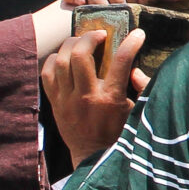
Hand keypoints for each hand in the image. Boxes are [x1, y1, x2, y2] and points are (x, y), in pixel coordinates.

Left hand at [42, 28, 144, 160]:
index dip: (131, 43)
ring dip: (71, 45)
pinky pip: (47, 73)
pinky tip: (64, 56)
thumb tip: (134, 70)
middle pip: (80, 55)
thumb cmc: (118, 132)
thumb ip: (141, 89)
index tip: (138, 34)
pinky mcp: (55, 102)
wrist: (92, 156)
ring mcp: (67, 99)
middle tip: (100, 34)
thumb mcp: (136, 112)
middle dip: (90, 37)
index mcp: (110, 99)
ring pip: (60, 60)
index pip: (121, 62)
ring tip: (81, 42)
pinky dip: (54, 59)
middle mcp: (86, 96)